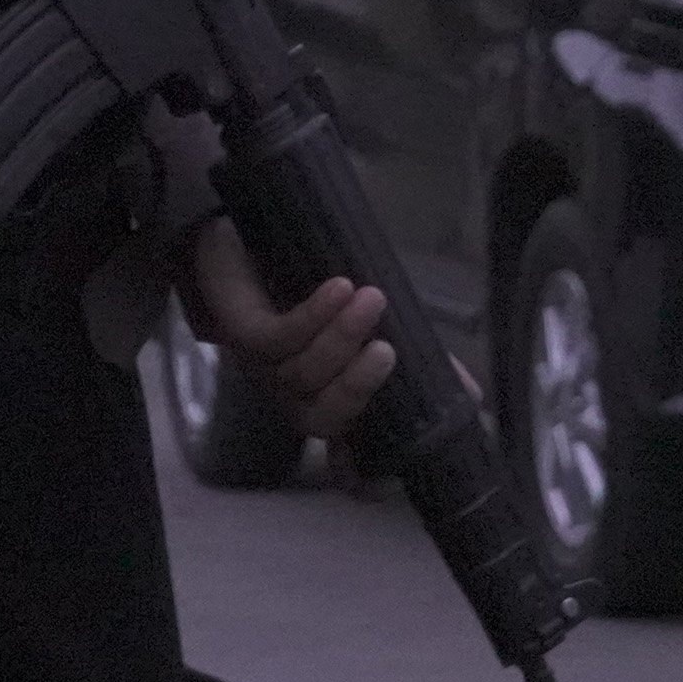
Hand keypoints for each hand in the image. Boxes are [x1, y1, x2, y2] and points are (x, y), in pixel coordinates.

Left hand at [184, 219, 393, 441]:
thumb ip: (385, 334)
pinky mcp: (240, 334)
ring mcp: (260, 366)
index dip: (373, 443)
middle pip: (320, 416)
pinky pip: (276, 338)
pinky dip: (312, 317)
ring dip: (341, 338)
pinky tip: (340, 289)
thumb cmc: (297, 279)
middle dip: (356, 386)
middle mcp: (288, 390)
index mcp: (317, 392)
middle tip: (387, 350)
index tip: (408, 432)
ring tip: (371, 298)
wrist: (233, 239)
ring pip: (300, 375)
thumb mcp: (349, 311)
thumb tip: (449, 361)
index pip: (344, 428)